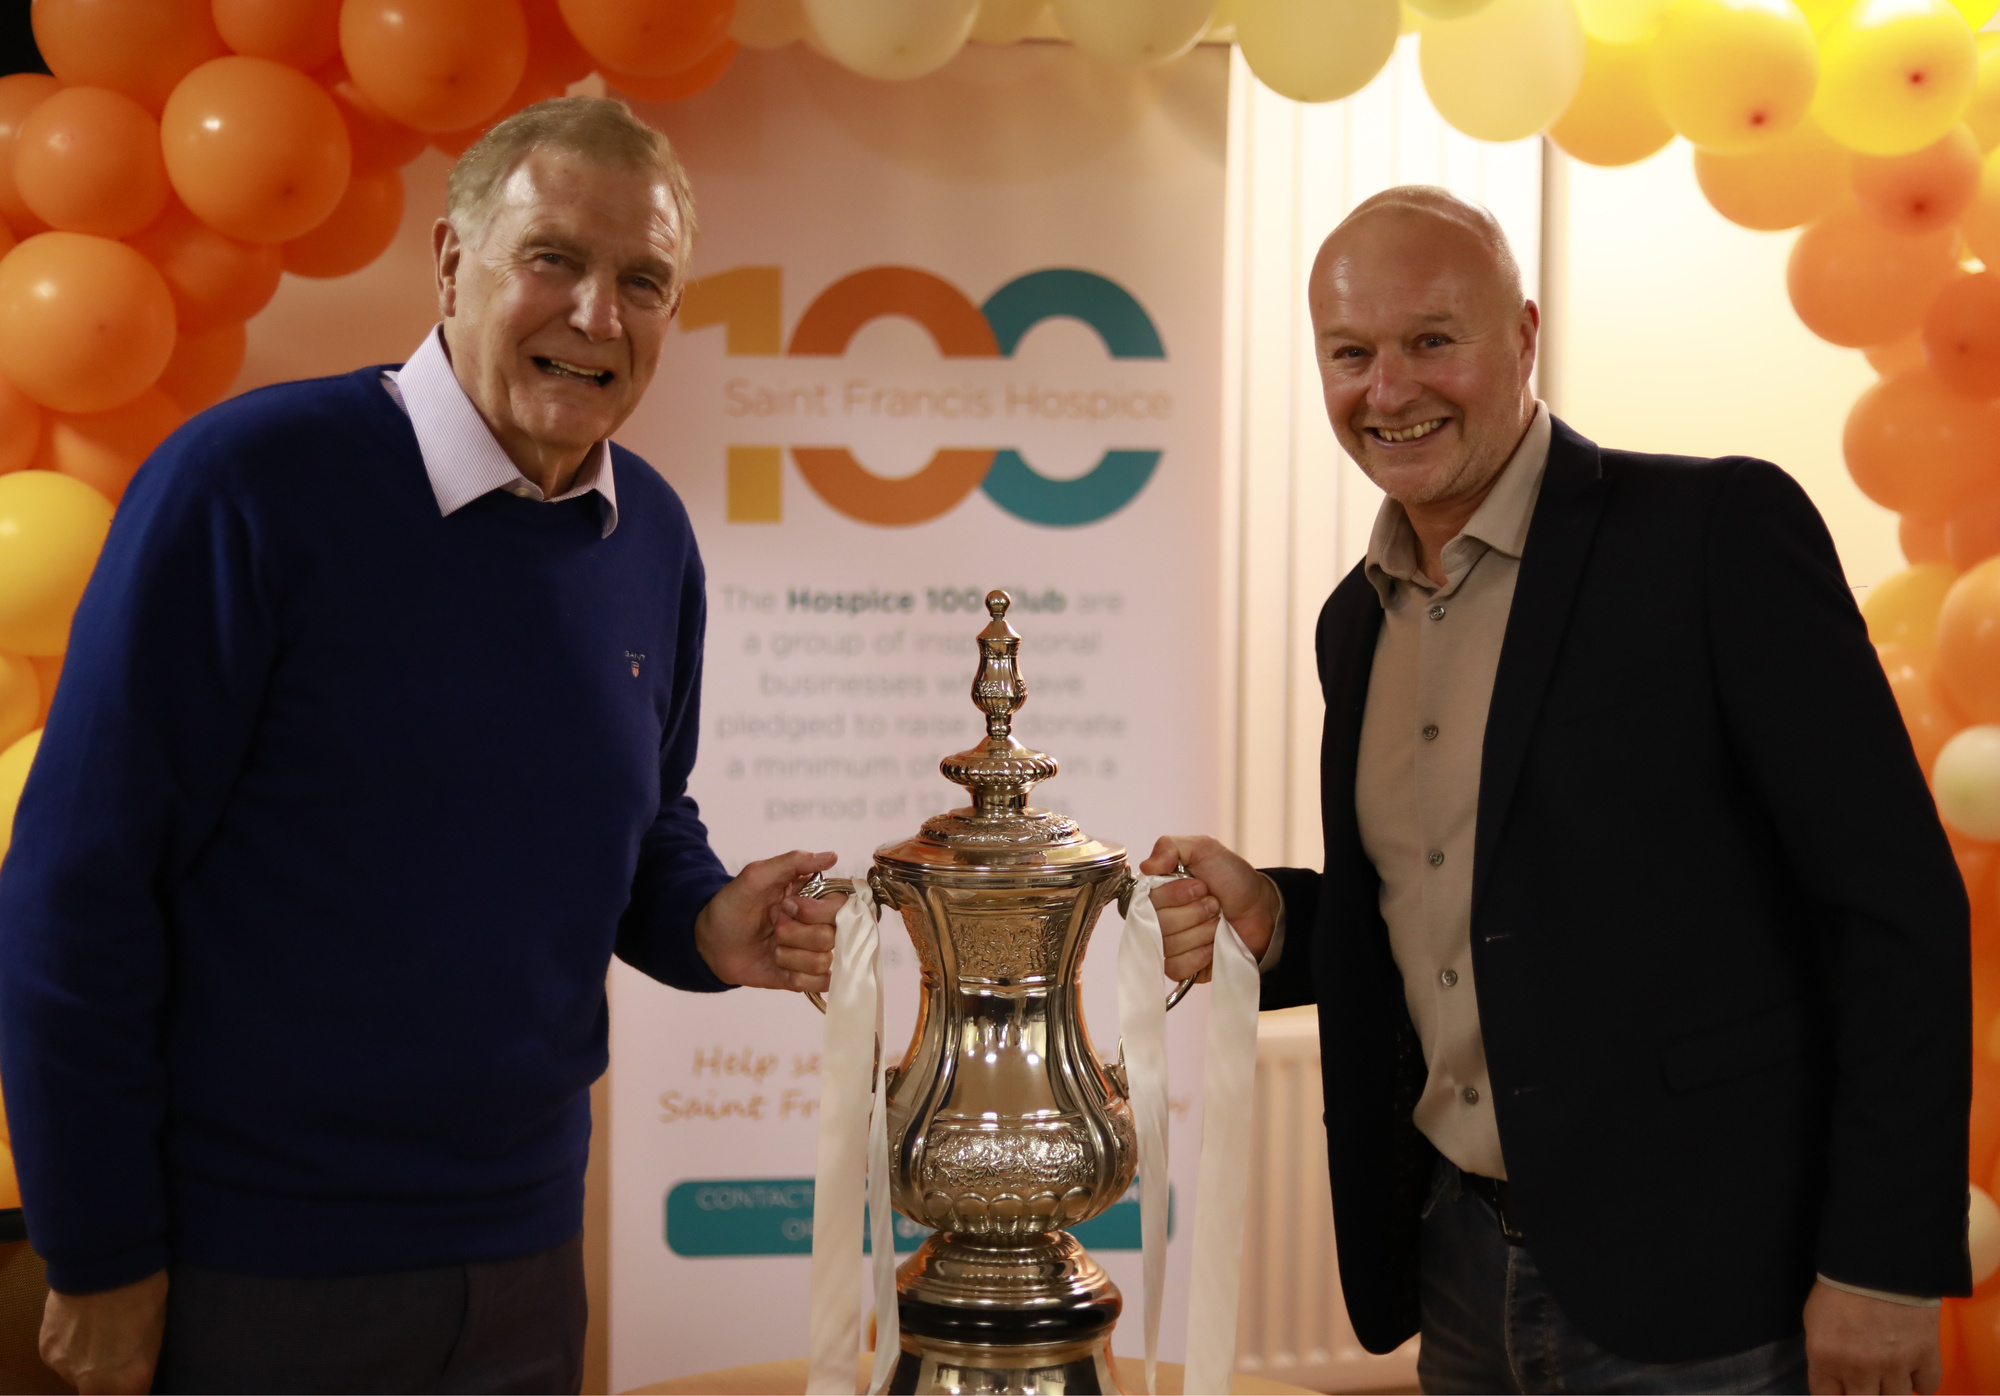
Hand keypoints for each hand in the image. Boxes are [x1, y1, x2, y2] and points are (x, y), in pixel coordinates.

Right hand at [41, 1269, 166, 1394]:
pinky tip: (80, 1323)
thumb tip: (134, 1368)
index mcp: (131, 1380)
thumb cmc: (143, 1292)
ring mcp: (66, 1369)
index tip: (134, 1375)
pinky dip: (70, 1346)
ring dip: (87, 1362)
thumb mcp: (156, 1329)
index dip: (133, 1386)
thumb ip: (140, 1359)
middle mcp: (96, 1383)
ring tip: (99, 1330)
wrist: (102, 1263)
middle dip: (108, 1381)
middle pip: (100, 1394)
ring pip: (77, 1375)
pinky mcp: (46, 1352)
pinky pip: (60, 1358)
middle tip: (116, 1355)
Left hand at [694, 849, 845, 992]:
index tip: (788, 906)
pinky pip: (820, 983)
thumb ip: (793, 862)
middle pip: (831, 936)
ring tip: (773, 947)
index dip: (816, 911)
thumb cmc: (732, 906)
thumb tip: (832, 856)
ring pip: (823, 961)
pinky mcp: (805, 977)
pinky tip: (780, 967)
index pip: (841, 906)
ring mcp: (812, 953)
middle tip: (774, 927)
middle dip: (795, 933)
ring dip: (790, 956)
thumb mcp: (756, 876)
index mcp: (813, 898)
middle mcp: (818, 925)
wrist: (710, 944)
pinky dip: (797, 977)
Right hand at [1138, 835, 1280, 981]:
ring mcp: (1168, 945)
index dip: (1175, 895)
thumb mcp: (1204, 849)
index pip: (1146, 901)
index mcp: (1157, 891)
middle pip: (1158, 925)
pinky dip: (1198, 956)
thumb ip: (1169, 846)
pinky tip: (1213, 946)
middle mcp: (1157, 918)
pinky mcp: (1182, 967)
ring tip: (1217, 923)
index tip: (1201, 886)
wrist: (1261, 909)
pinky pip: (1175, 967)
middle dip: (1194, 913)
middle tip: (1214, 904)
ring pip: (1168, 946)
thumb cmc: (1232, 879)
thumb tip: (1145, 866)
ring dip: (1201, 933)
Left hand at [1804, 1280, 1940, 1394]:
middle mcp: (1859, 1367)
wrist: (1880, 1259)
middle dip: (1864, 1394)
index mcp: (1825, 1356)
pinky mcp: (1926, 1356)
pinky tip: (1912, 1370)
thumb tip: (1832, 1381)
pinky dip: (1920, 1383)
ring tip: (1888, 1376)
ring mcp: (1895, 1364)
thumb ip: (1824, 1356)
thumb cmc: (1839, 1286)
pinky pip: (1927, 1388)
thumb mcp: (1816, 1320)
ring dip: (1892, 1391)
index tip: (1841, 1390)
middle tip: (1866, 1382)